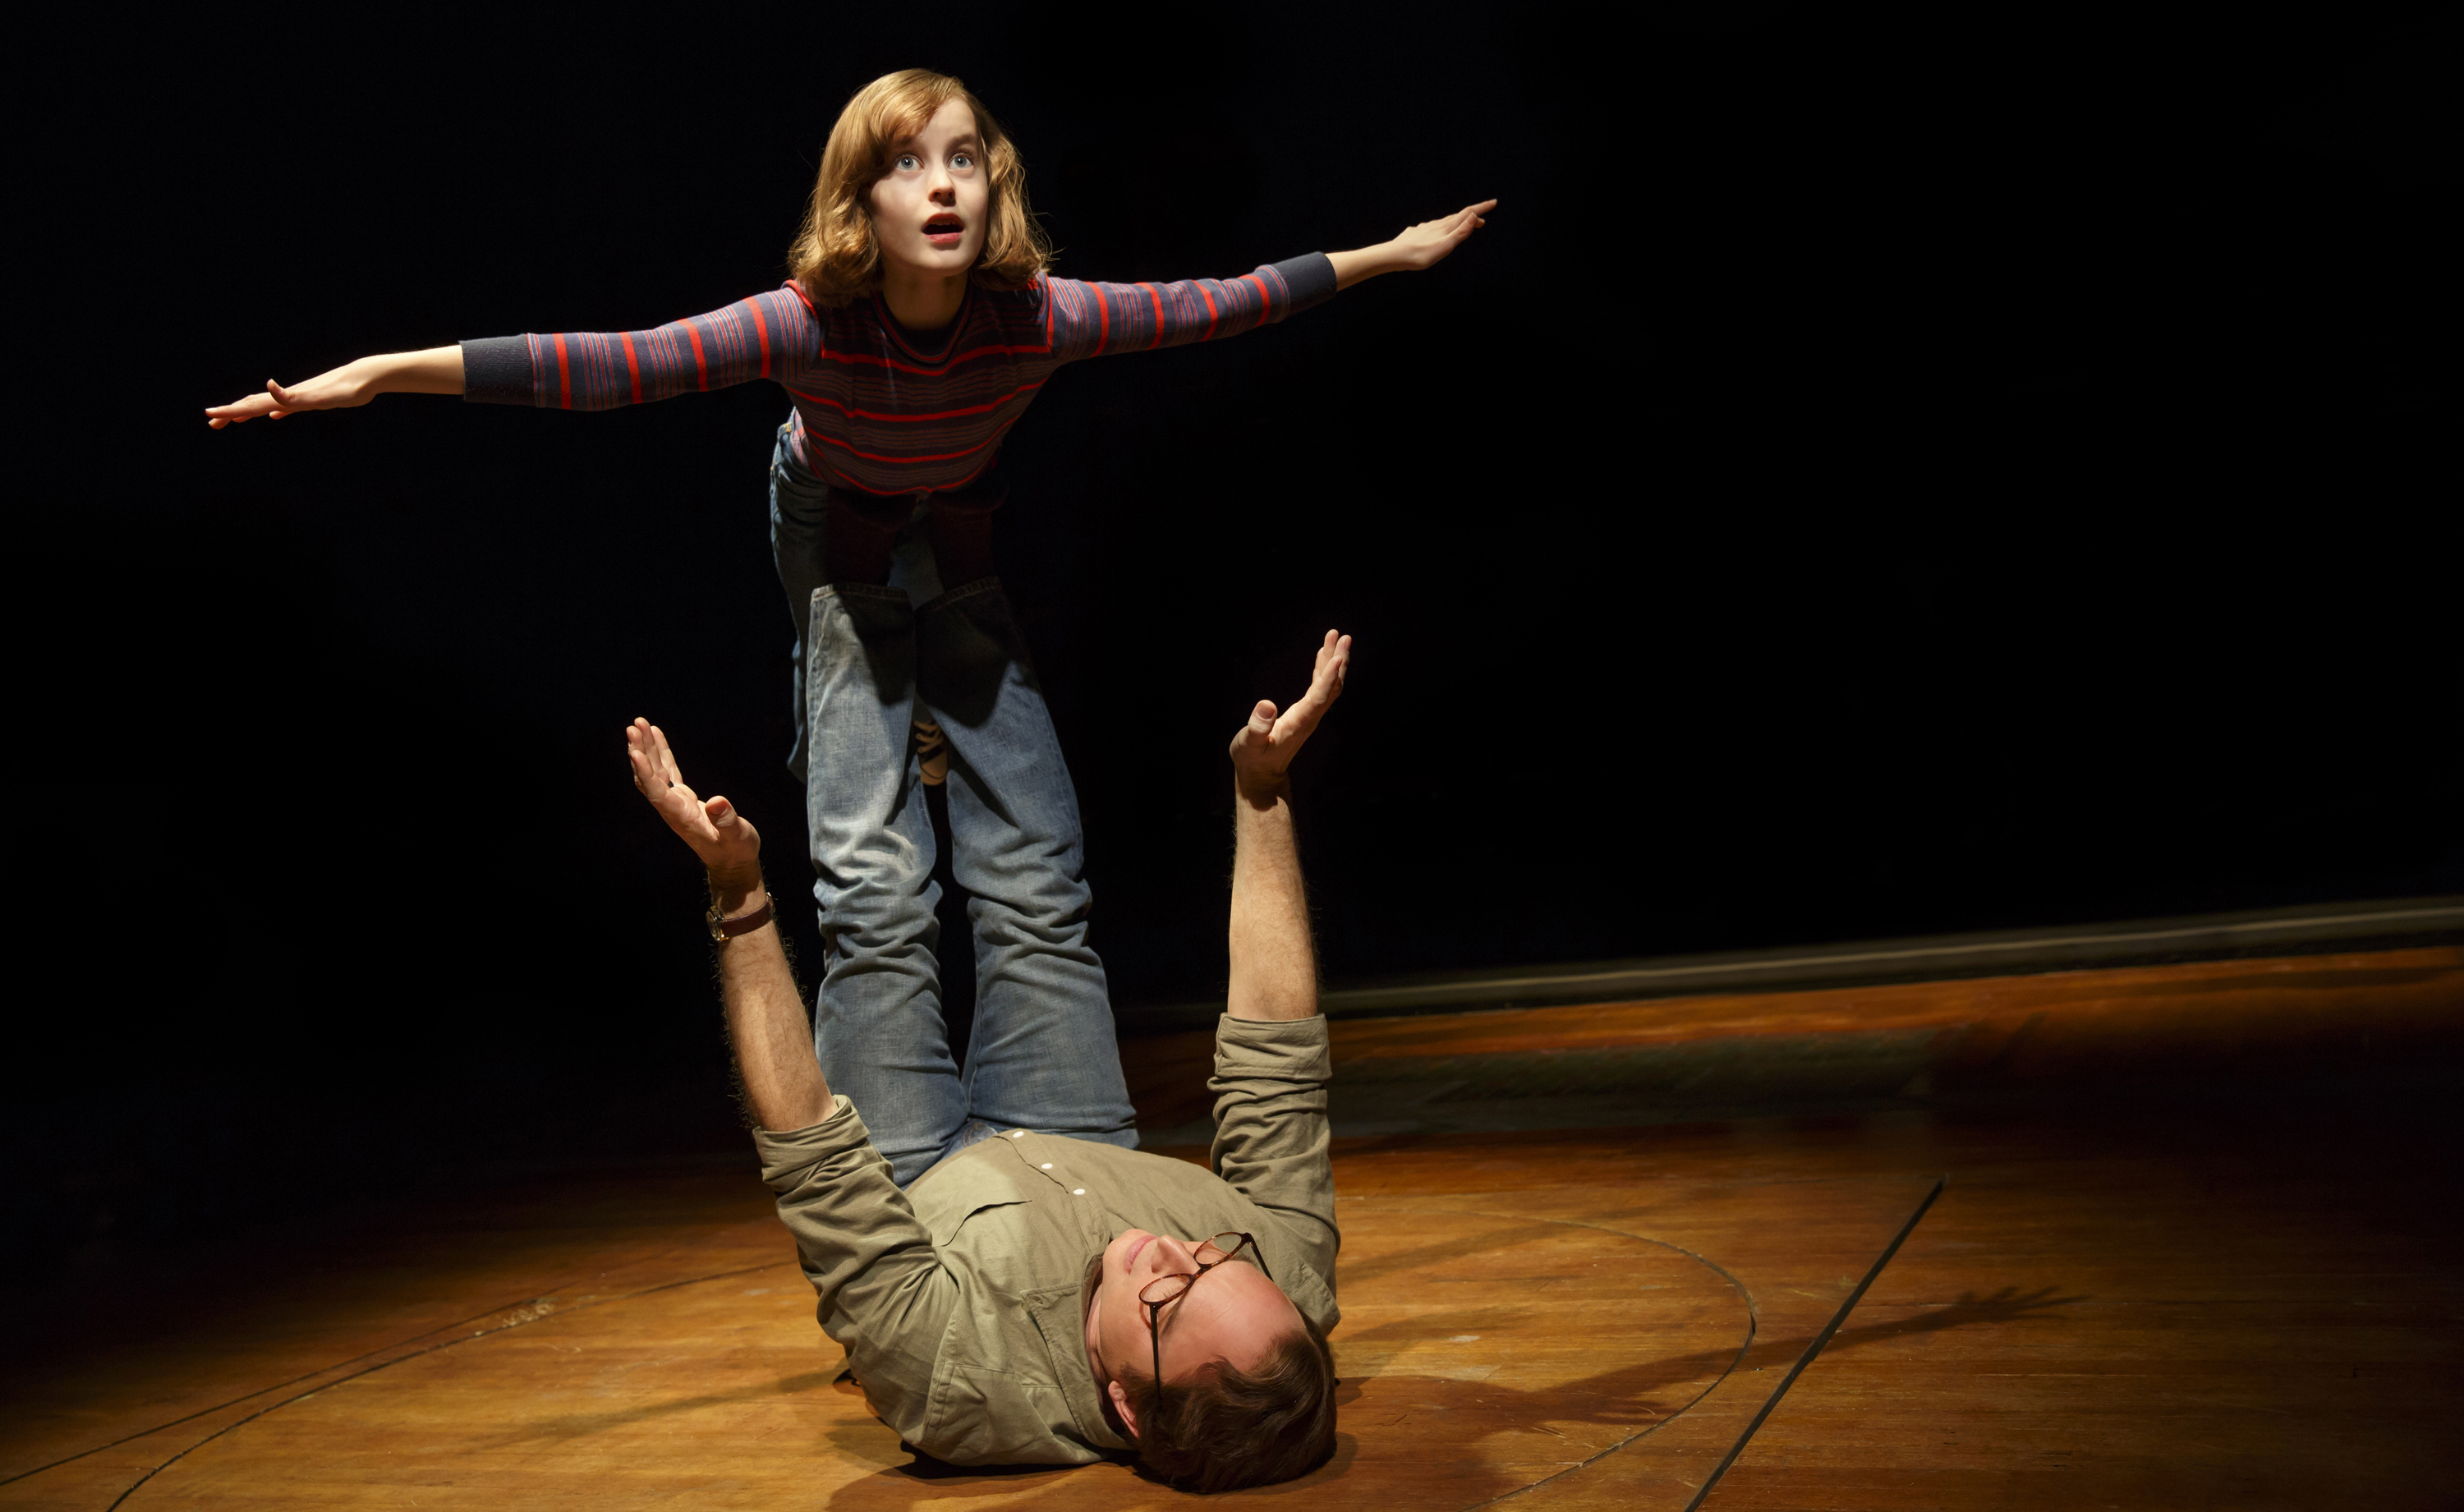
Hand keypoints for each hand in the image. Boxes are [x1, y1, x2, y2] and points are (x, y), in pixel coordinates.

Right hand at [205, 358, 380, 427]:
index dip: (229, 411)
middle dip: (231, 414)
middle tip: (211, 423)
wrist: (365, 378)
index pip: (251, 405)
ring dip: (249, 412)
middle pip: (253, 405)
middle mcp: (289, 395)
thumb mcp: (318, 396)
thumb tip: (268, 385)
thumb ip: (291, 396)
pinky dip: (276, 410)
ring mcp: (299, 396)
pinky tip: (274, 415)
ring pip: (267, 404)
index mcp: (286, 398)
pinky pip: (287, 406)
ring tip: (233, 418)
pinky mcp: (313, 399)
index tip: (209, 416)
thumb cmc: (345, 389)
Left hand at [625, 718, 761, 883]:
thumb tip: (716, 803)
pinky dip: (660, 752)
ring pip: (654, 771)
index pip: (656, 793)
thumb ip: (727, 821)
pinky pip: (666, 771)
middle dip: (640, 751)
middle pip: (648, 778)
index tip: (634, 751)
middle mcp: (672, 808)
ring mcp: (675, 802)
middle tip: (633, 726)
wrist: (732, 862)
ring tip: (639, 723)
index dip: (644, 773)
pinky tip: (656, 734)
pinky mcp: (682, 797)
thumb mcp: (737, 837)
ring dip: (646, 748)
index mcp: (681, 817)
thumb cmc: (736, 851)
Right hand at [1229, 631, 1350, 798]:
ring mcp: (1309, 716)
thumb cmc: (1253, 760)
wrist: (1261, 775)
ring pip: (1328, 686)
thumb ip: (1257, 727)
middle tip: (1343, 637)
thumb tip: (1266, 705)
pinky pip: (1320, 689)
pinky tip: (1322, 654)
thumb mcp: (1248, 745)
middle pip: (1331, 687)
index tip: (1337, 656)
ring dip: (1333, 661)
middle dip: (1338, 661)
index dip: (1328, 677)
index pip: (1318, 697)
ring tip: (1336, 637)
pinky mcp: (1305, 714)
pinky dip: (1323, 670)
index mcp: (1298, 723)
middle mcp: (1309, 718)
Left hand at [1384, 199, 1494, 271]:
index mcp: (1445, 227)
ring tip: (1462, 226)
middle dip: (1471, 217)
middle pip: (1457, 217)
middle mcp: (1436, 224)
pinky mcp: (1416, 233)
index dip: (1481, 208)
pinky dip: (1441, 228)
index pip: (1467, 214)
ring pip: (1444, 222)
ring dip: (1456, 222)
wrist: (1393, 256)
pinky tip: (1436, 232)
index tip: (1494, 202)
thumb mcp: (1444, 246)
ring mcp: (1425, 228)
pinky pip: (1432, 228)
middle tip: (1482, 221)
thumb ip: (1460, 232)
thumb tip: (1474, 216)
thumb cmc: (1419, 255)